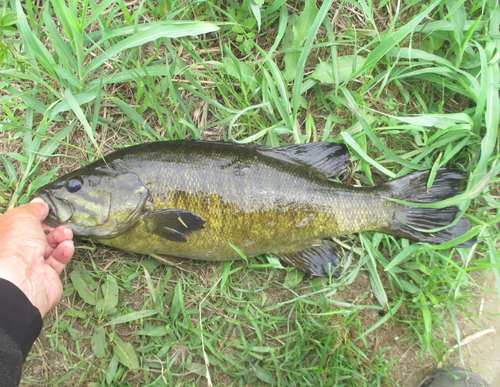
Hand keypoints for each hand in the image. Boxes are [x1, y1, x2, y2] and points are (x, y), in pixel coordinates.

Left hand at [0, 198, 73, 316]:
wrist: (21, 280)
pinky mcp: (46, 276)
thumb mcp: (22, 216)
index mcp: (4, 236)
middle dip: (51, 227)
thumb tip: (40, 203)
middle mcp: (15, 251)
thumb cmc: (14, 247)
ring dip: (60, 238)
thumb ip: (33, 209)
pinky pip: (57, 261)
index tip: (46, 210)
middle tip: (59, 223)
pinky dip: (64, 252)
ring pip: (49, 247)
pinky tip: (67, 246)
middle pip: (37, 235)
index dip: (33, 216)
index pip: (19, 223)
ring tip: (66, 233)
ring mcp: (30, 265)